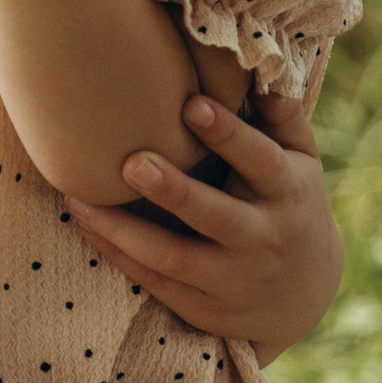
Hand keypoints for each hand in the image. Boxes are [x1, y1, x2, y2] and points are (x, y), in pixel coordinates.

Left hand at [64, 85, 341, 356]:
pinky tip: (83, 223)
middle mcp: (263, 238)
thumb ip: (283, 121)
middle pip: (216, 216)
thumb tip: (262, 75)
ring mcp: (232, 278)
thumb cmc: (289, 206)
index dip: (228, 134)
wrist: (302, 298)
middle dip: (173, 191)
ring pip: (173, 257)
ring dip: (122, 230)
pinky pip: (152, 280)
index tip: (190, 103)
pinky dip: (115, 253)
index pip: (260, 160)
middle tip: (130, 162)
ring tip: (80, 200)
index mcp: (288, 192)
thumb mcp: (301, 165)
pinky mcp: (202, 307)